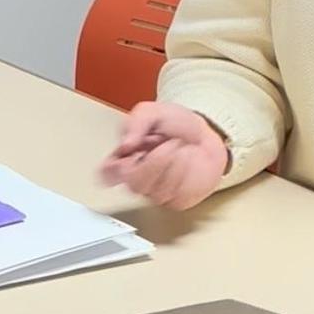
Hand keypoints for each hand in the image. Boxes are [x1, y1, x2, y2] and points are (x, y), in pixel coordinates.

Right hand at [98, 101, 228, 211]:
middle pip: (133, 183)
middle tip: (163, 142)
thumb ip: (136, 122)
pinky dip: (183, 173)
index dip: (112, 169)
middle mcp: (137, 177)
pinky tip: (186, 161)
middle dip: (153, 161)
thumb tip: (125, 144)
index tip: (125, 159)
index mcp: (124, 157)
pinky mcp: (175, 201)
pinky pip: (175, 195)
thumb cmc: (176, 124)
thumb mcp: (152, 112)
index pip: (107, 173)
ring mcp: (155, 191)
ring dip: (171, 163)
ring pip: (155, 190)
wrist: (206, 135)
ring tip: (178, 146)